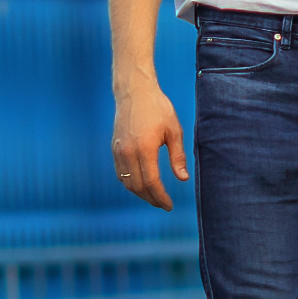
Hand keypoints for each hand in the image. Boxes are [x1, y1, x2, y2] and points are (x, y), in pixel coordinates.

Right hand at [112, 78, 188, 210]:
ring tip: (154, 197)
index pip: (151, 182)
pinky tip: (141, 184)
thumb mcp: (174, 130)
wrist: (134, 92)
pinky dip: (130, 183)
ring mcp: (119, 151)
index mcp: (145, 148)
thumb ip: (178, 156)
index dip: (160, 197)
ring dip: (140, 193)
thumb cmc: (158, 108)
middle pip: (137, 186)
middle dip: (151, 199)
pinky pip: (120, 173)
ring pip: (127, 182)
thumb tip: (183, 179)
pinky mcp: (114, 148)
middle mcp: (128, 152)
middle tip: (163, 204)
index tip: (169, 205)